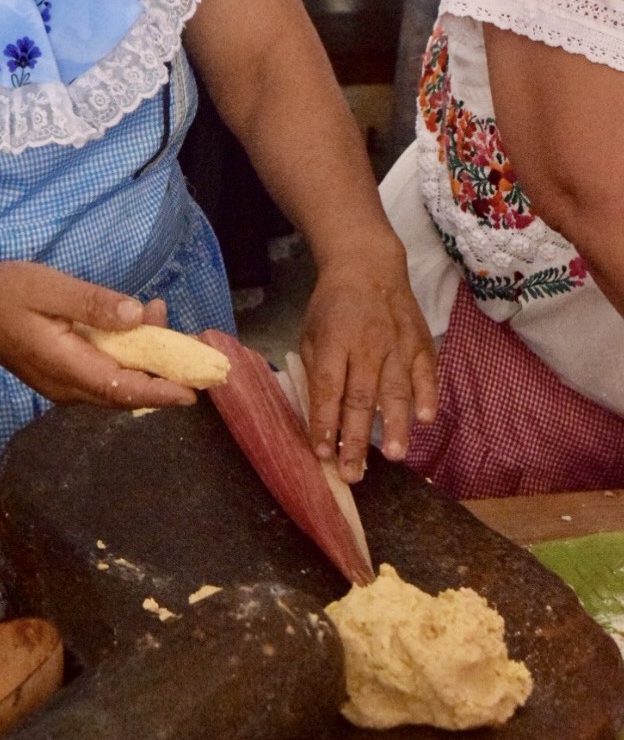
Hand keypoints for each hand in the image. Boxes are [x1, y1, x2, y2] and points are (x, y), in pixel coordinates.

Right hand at [0, 261, 196, 408]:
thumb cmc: (3, 294)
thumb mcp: (48, 287)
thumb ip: (93, 303)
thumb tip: (138, 315)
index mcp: (67, 366)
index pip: (123, 389)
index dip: (161, 392)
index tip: (194, 391)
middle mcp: (67, 386)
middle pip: (125, 393)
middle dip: (162, 374)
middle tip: (191, 345)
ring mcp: (62, 385)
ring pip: (114, 385)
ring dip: (144, 362)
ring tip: (161, 319)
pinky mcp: (60, 375)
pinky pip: (102, 375)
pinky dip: (125, 358)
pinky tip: (132, 327)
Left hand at [299, 244, 437, 482]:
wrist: (369, 266)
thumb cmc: (333, 305)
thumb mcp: (310, 333)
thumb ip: (315, 373)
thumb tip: (317, 418)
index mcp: (333, 341)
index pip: (328, 388)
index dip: (324, 422)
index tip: (320, 453)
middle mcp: (367, 344)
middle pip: (362, 397)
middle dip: (357, 439)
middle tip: (354, 473)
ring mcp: (398, 343)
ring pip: (397, 390)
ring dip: (396, 426)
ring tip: (394, 456)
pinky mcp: (421, 342)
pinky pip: (426, 373)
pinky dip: (428, 397)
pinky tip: (426, 420)